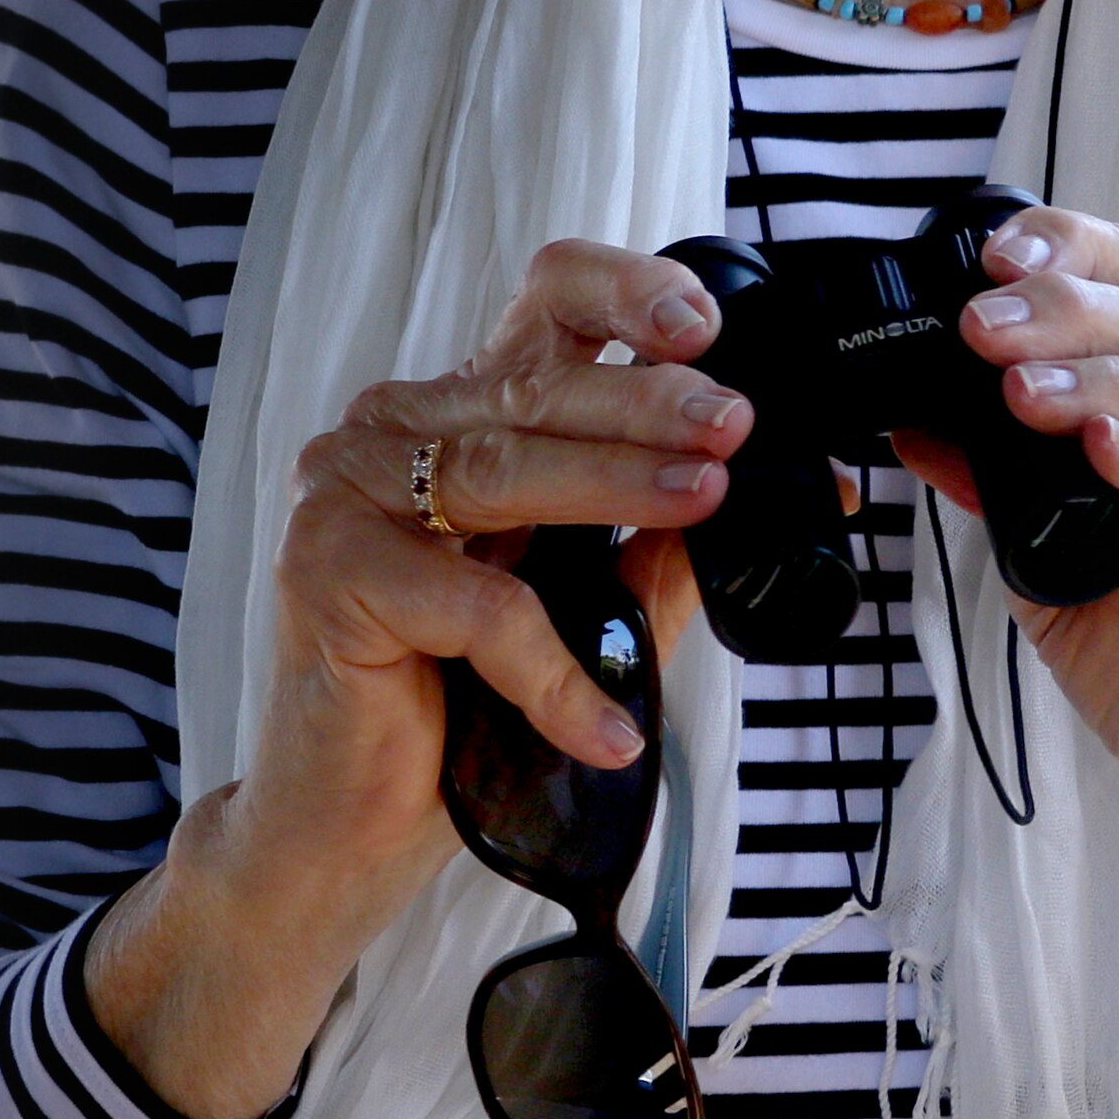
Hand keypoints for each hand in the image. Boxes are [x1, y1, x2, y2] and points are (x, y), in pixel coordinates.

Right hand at [84, 242, 746, 1118]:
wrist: (350, 824)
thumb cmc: (462, 707)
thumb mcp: (587, 606)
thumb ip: (662, 545)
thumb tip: (790, 493)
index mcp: (462, 413)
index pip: (543, 304)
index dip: (623, 293)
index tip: (704, 325)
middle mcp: (396, 430)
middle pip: (536, 384)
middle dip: (650, 400)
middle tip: (734, 425)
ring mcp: (348, 491)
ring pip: (504, 468)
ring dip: (617, 486)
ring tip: (705, 507)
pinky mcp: (328, 570)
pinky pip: (472, 604)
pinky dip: (552, 668)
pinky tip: (607, 725)